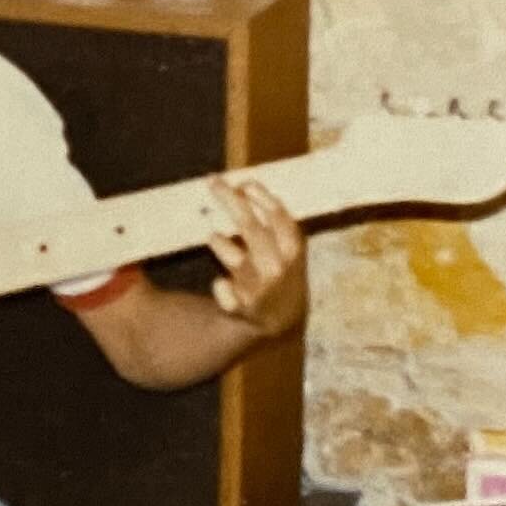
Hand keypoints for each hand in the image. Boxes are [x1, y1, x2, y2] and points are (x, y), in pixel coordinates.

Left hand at [205, 177, 305, 338]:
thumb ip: (272, 224)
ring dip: (221, 245)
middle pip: (251, 228)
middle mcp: (279, 268)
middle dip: (231, 201)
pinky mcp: (243, 310)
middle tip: (212, 181)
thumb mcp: (288, 251)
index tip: (244, 182)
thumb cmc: (282, 277)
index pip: (280, 218)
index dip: (262, 199)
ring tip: (213, 237)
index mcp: (293, 251)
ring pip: (236, 260)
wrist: (283, 324)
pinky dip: (222, 288)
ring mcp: (261, 289)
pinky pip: (225, 293)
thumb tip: (245, 187)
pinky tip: (220, 284)